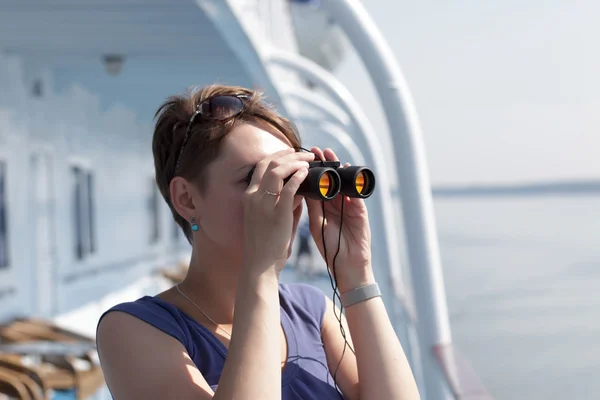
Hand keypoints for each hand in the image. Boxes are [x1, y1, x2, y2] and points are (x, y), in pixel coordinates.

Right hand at [242, 148, 314, 273]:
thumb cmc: (266, 244)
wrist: (259, 265)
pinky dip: (298, 176)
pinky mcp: (277, 213)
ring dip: (295, 162)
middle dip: (289, 154)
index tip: (292, 152)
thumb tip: (299, 189)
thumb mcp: (270, 218)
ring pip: (278, 170)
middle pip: (269, 163)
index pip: (261, 166)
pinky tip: (307, 173)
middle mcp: (253, 196)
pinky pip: (288, 187)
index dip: (278, 155)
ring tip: (309, 161)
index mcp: (249, 196)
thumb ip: (284, 202)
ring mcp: (263, 204)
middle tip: (305, 153)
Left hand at [305, 147, 373, 291]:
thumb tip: (299, 188)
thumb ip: (311, 207)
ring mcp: (350, 206)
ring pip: (344, 183)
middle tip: (318, 150)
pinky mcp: (360, 212)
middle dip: (326, 164)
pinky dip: (352, 183)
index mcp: (325, 207)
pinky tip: (347, 174)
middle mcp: (338, 204)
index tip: (303, 157)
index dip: (312, 171)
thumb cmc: (330, 248)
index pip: (318, 184)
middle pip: (332, 179)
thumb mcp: (317, 224)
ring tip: (331, 156)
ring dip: (338, 169)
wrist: (347, 266)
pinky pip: (356, 194)